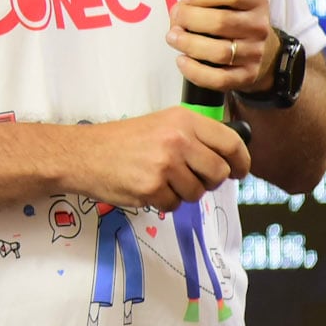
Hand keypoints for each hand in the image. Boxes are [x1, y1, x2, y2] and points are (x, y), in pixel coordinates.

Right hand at [79, 107, 250, 209]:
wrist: (84, 154)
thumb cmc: (121, 141)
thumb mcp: (161, 124)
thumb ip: (193, 137)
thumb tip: (228, 159)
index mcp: (183, 119)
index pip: (230, 142)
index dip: (241, 161)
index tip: (240, 171)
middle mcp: (178, 139)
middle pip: (218, 172)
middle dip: (209, 181)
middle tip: (192, 178)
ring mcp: (166, 164)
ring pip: (198, 193)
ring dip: (184, 193)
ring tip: (161, 180)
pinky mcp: (153, 187)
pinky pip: (175, 205)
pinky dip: (164, 202)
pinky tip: (147, 187)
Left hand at [168, 0, 277, 96]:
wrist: (262, 50)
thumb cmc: (233, 18)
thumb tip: (178, 12)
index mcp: (256, 1)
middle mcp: (258, 27)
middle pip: (222, 22)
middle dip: (190, 18)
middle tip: (176, 18)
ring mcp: (254, 53)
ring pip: (219, 52)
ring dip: (189, 44)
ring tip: (173, 37)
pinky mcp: (247, 76)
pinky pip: (219, 79)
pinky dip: (196, 71)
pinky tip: (182, 61)